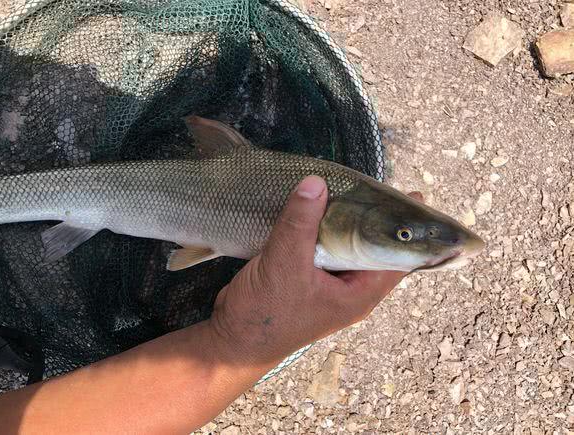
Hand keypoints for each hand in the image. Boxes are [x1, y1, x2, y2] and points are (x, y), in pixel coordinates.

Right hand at [209, 176, 422, 367]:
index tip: (416, 196)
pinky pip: (323, 248)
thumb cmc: (266, 314)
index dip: (407, 227)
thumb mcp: (285, 264)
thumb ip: (300, 222)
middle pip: (373, 248)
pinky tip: (318, 209)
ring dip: (347, 222)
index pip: (398, 257)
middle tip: (381, 185)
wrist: (233, 340)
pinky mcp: (308, 278)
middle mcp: (350, 290)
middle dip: (378, 219)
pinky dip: (323, 229)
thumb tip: (316, 183)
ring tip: (351, 189)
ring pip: (346, 247)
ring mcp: (328, 285)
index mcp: (359, 294)